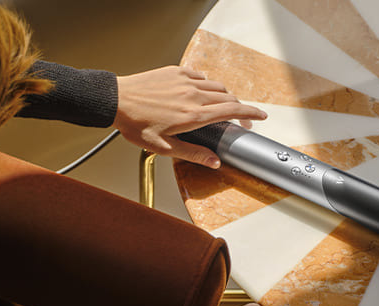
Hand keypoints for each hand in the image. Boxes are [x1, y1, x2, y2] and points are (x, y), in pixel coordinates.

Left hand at [113, 66, 267, 168]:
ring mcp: (185, 80)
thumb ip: (192, 153)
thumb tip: (214, 162)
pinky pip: (200, 75)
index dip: (251, 113)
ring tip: (221, 106)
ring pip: (216, 85)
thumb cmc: (135, 124)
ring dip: (224, 96)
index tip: (261, 117)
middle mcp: (193, 95)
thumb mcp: (163, 147)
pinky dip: (206, 84)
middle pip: (228, 97)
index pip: (232, 111)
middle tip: (240, 118)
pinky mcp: (176, 71)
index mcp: (193, 115)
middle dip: (239, 108)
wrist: (117, 100)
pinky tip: (200, 91)